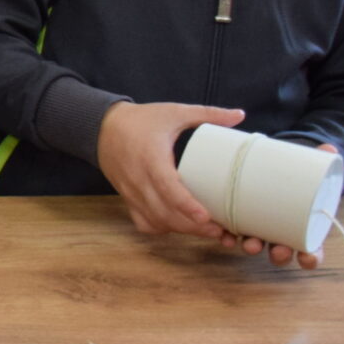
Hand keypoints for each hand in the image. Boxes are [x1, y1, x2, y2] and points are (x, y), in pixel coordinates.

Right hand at [95, 102, 241, 238]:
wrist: (102, 127)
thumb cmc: (140, 120)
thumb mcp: (173, 112)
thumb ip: (207, 114)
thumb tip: (240, 115)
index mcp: (150, 158)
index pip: (166, 187)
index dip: (186, 205)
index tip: (205, 217)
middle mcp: (138, 179)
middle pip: (163, 212)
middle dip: (191, 226)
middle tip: (219, 230)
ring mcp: (130, 192)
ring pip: (155, 220)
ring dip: (180, 229)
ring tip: (206, 231)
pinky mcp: (127, 198)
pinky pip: (143, 221)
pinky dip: (161, 227)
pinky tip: (178, 225)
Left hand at [216, 140, 340, 268]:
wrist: (273, 169)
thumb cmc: (297, 175)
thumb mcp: (309, 168)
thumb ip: (319, 159)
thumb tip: (328, 148)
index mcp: (304, 227)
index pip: (311, 250)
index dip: (310, 257)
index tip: (308, 257)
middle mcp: (280, 233)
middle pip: (281, 252)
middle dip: (280, 254)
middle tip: (279, 250)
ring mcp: (258, 229)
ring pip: (255, 244)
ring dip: (252, 247)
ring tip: (251, 244)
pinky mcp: (236, 219)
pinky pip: (230, 233)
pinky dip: (227, 237)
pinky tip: (224, 236)